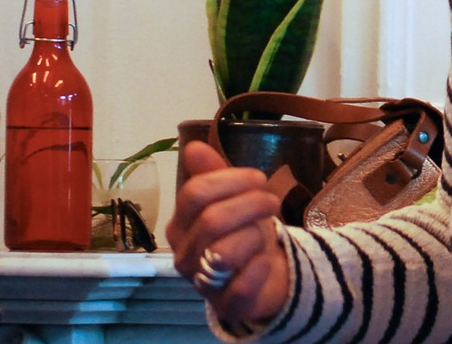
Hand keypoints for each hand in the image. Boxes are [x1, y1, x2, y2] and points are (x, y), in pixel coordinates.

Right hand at [168, 141, 291, 328]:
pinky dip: (262, 266)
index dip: (233, 178)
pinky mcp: (227, 304)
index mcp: (181, 225)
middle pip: (212, 219)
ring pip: (225, 251)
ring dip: (257, 233)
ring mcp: (203, 283)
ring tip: (268, 230)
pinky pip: (244, 283)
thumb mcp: (232, 198)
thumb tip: (194, 146)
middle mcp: (184, 255)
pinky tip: (267, 259)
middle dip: (251, 203)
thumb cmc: (243, 231)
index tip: (259, 179)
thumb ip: (214, 173)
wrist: (263, 275)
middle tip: (271, 202)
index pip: (195, 193)